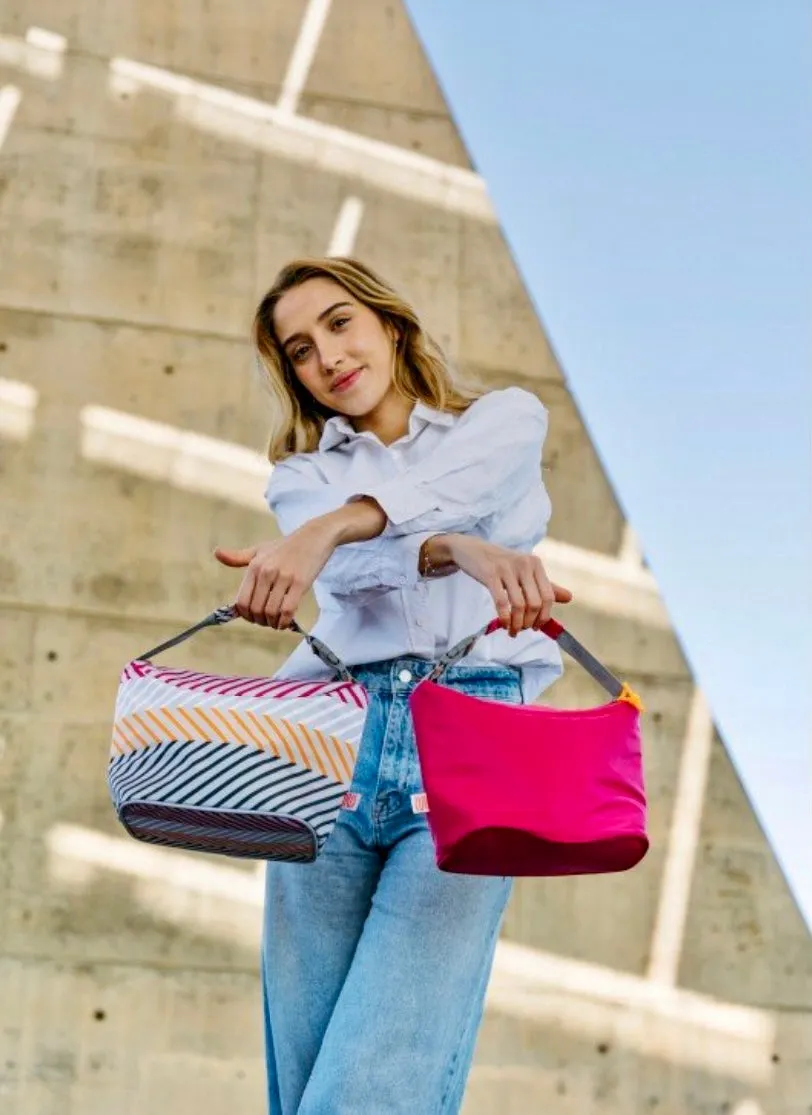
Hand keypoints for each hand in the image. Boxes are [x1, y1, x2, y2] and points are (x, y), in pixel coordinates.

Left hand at [214, 520, 336, 627]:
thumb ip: (238, 557)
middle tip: (266, 622)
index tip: (252, 617)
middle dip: (260, 621)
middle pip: (256, 609)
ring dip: (272, 624)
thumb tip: (216, 553)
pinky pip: (288, 610)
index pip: (242, 601)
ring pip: (271, 612)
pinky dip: (284, 621)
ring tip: (276, 623)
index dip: (245, 615)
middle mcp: (267, 572)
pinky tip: (285, 622)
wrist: (315, 536)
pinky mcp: (301, 583)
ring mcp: (284, 577)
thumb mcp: (260, 549)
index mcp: (254, 566)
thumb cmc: (286, 546)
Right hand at [446, 535, 571, 635]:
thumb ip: (546, 585)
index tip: (536, 626)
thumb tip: (569, 597)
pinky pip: (501, 602)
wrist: (472, 550)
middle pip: (535, 603)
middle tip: (522, 630)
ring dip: (517, 624)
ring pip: (519, 605)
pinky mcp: (490, 574)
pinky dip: (504, 618)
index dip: (544, 616)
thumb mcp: (525, 571)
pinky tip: (504, 624)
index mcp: (536, 564)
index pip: (548, 596)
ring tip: (512, 631)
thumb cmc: (500, 564)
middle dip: (530, 622)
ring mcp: (507, 568)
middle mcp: (524, 564)